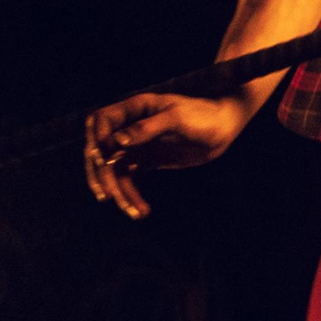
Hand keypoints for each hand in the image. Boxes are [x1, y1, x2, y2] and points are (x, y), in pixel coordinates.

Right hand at [83, 92, 249, 219]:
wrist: (223, 128)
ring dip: (120, 192)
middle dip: (101, 174)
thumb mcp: (176, 119)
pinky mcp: (145, 161)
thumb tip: (115, 141)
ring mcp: (137, 145)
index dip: (97, 139)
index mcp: (135, 109)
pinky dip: (131, 195)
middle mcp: (130, 127)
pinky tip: (141, 210)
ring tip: (134, 212)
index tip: (102, 159)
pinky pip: (130, 180)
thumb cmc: (202, 115)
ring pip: (114, 170)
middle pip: (101, 151)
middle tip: (107, 196)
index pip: (101, 121)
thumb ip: (146, 128)